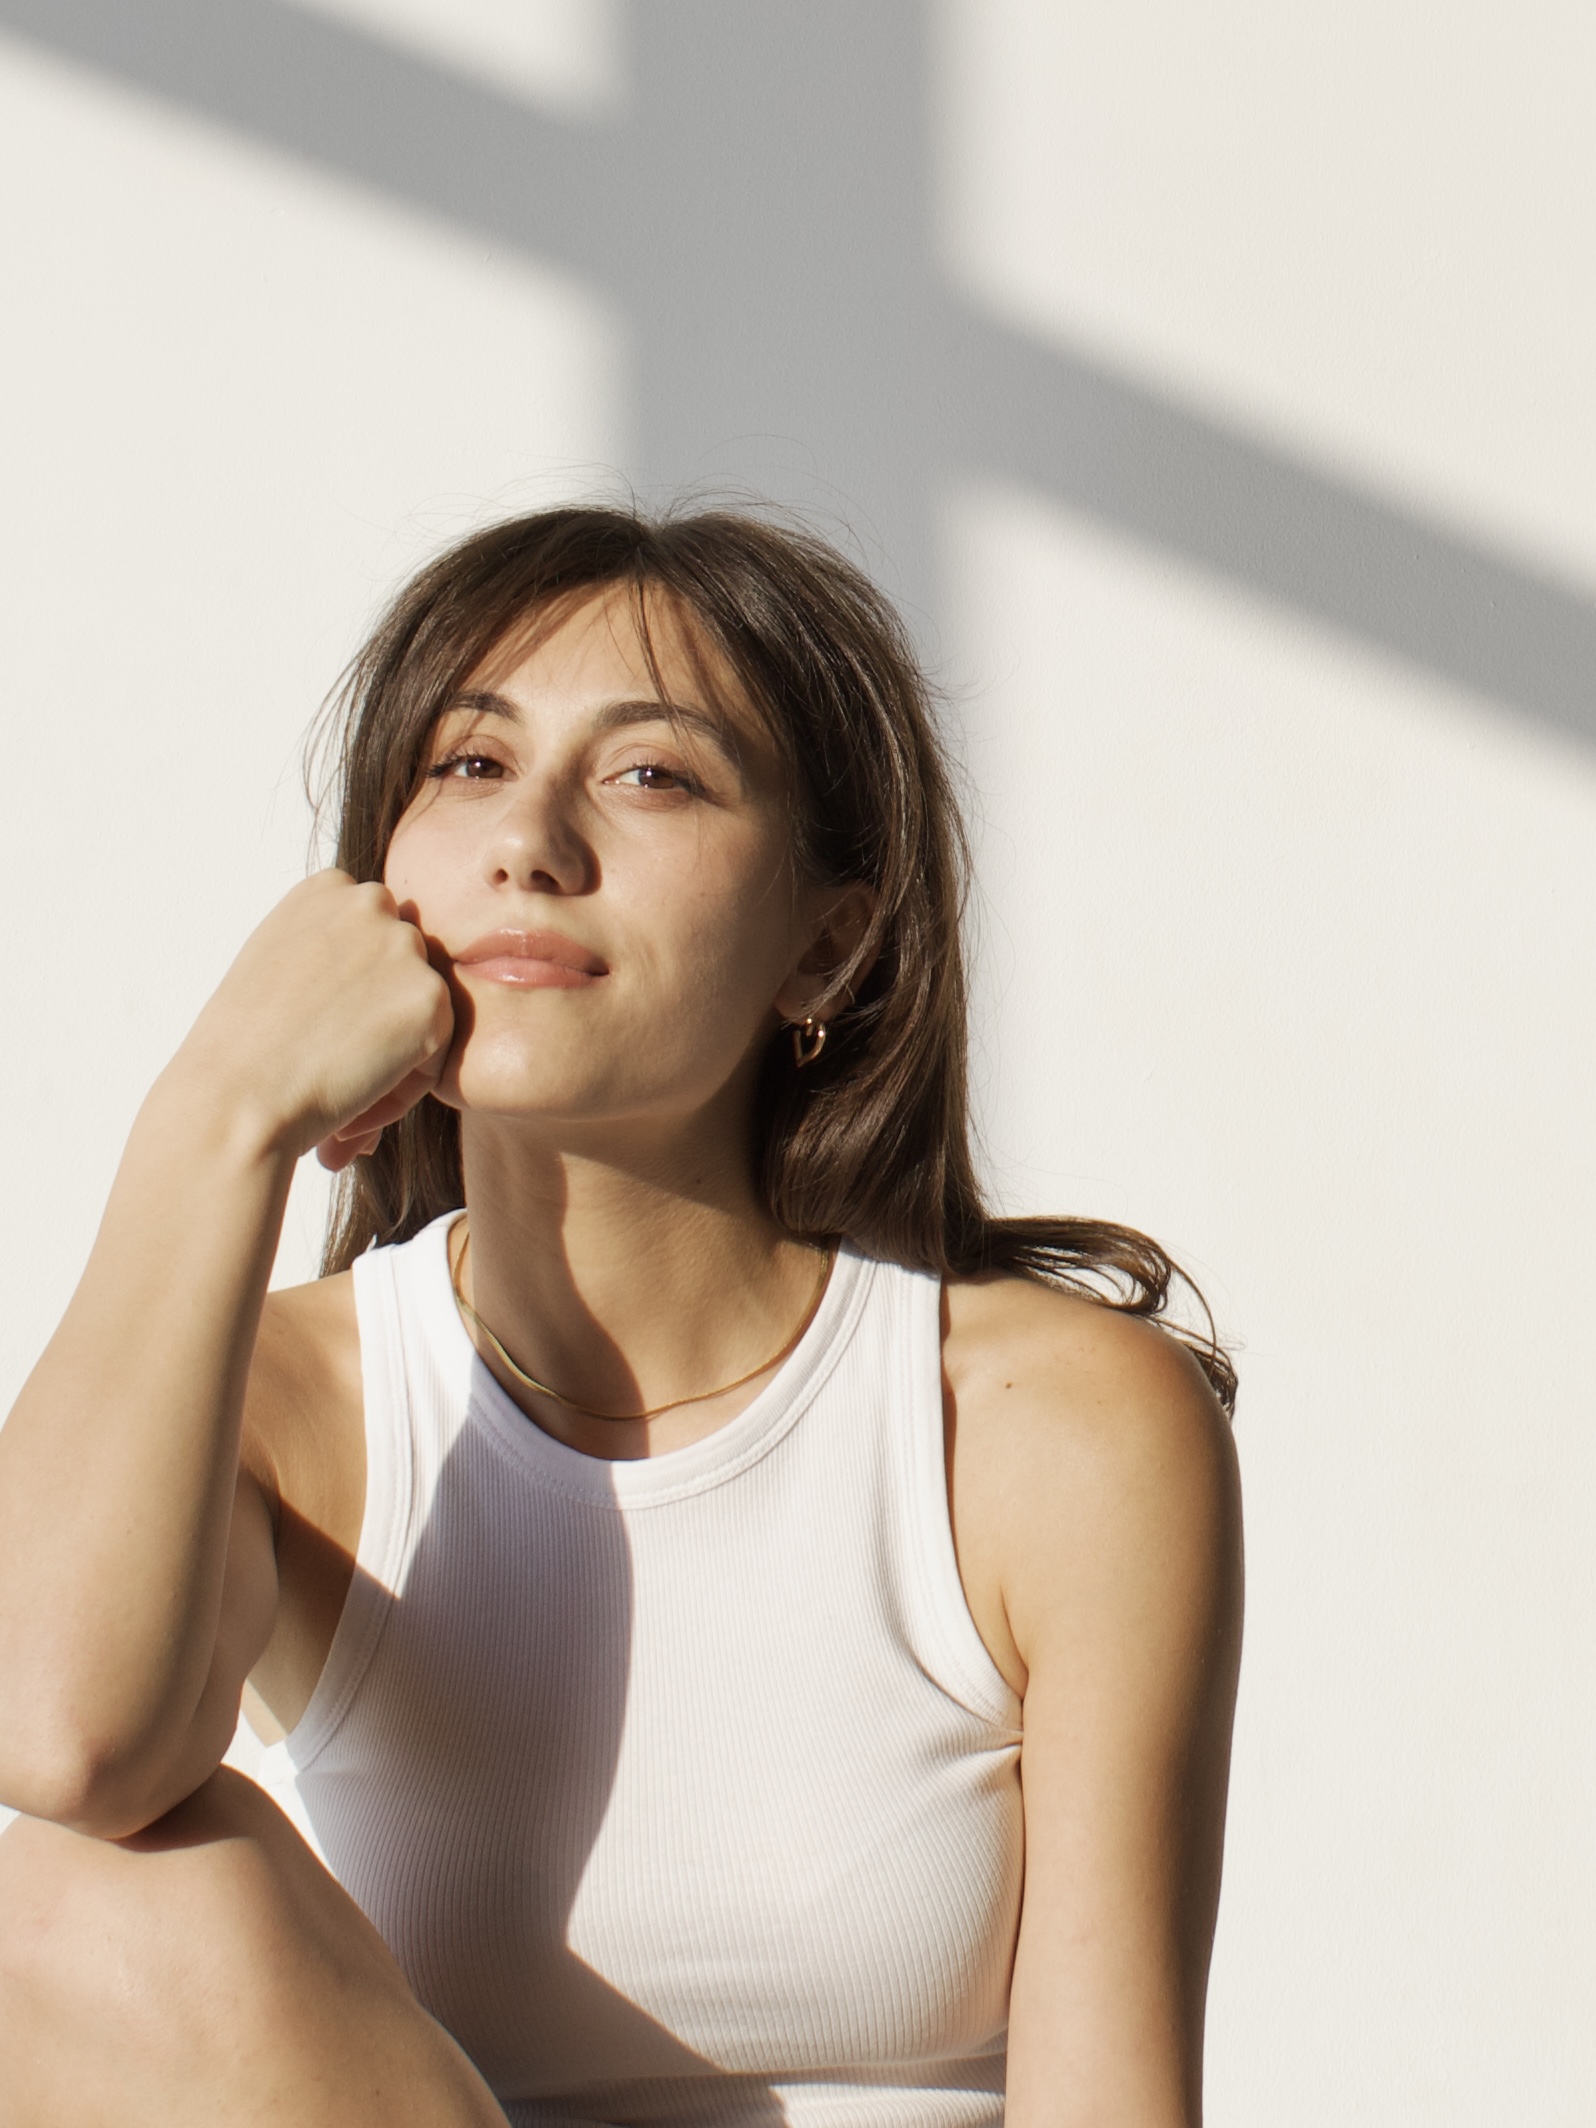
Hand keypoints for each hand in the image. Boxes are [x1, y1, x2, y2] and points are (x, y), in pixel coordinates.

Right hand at [176, 870, 454, 1162]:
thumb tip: (385, 967)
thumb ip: (331, 947)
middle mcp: (370, 901)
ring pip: (422, 1013)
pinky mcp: (431, 995)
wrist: (235, 1094)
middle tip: (326, 1063)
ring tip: (337, 1085)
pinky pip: (437, 1052)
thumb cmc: (243, 1047)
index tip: (313, 1029)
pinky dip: (404, 1088)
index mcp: (328, 888)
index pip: (374, 940)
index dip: (350, 996)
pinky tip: (355, 1101)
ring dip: (394, 1055)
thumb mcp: (277, 962)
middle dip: (377, 1021)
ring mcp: (404, 945)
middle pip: (404, 972)